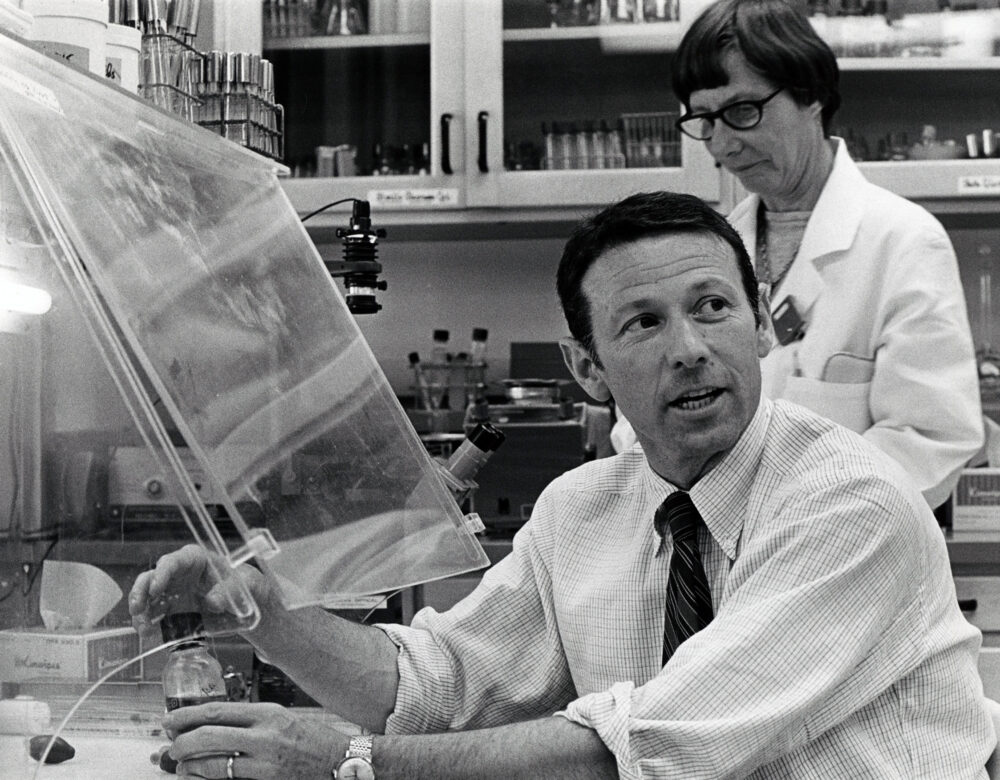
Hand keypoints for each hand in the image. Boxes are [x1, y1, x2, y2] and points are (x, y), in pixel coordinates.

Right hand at [128, 544, 268, 635]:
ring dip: (141, 613)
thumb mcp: (246, 586)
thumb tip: (213, 602)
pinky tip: (149, 636)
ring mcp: (173, 594)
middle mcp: (179, 575)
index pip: (175, 561)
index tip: (156, 588)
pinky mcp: (171, 613)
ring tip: (143, 629)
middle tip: (137, 609)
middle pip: (152, 577)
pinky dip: (150, 627)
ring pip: (148, 599)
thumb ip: (230, 591)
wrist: (246, 607)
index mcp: (197, 560)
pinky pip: (155, 618)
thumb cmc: (245, 587)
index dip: (162, 572)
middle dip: (141, 592)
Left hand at [163, 701, 348, 779]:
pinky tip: (202, 778)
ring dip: (191, 767)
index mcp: (269, 713)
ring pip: (215, 765)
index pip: (218, 711)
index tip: (170, 719)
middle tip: (172, 747)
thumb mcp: (283, 719)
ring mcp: (267, 764)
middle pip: (209, 737)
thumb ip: (252, 721)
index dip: (187, 715)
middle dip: (182, 743)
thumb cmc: (314, 740)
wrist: (342, 763)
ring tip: (183, 767)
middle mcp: (266, 736)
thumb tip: (213, 725)